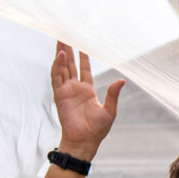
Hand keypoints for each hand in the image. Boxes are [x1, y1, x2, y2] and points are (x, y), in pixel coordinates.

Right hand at [50, 41, 124, 159]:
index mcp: (87, 91)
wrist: (84, 141)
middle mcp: (75, 89)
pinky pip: (56, 77)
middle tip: (66, 35)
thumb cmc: (97, 130)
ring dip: (61, 54)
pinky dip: (57, 66)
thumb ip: (113, 94)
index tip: (82, 45)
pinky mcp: (59, 95)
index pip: (84, 70)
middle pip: (71, 65)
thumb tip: (121, 80)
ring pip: (62, 68)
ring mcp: (66, 91)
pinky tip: (60, 55)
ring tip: (60, 39)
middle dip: (69, 51)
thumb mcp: (109, 111)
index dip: (83, 57)